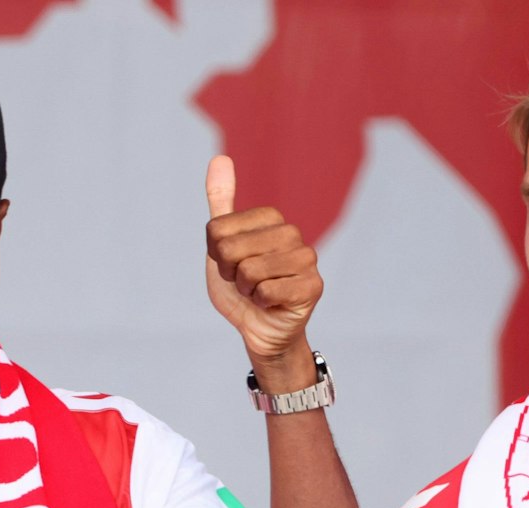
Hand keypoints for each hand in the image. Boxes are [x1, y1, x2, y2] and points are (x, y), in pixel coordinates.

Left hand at [204, 155, 320, 378]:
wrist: (259, 329)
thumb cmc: (241, 287)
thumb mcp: (221, 245)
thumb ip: (220, 203)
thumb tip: (219, 158)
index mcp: (270, 218)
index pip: (217, 230)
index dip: (215, 255)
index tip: (230, 266)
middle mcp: (291, 233)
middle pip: (231, 249)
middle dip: (229, 274)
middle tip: (245, 283)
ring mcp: (306, 259)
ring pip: (249, 271)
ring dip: (245, 290)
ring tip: (258, 293)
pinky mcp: (313, 286)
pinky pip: (267, 291)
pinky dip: (260, 303)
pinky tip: (271, 304)